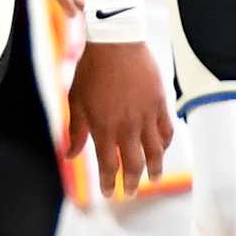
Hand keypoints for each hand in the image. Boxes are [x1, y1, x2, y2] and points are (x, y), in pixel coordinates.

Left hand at [67, 38, 172, 196]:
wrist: (115, 41)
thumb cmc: (91, 70)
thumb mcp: (76, 100)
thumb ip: (76, 131)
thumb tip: (70, 155)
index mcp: (103, 128)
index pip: (108, 166)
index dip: (110, 183)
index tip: (110, 194)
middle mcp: (126, 126)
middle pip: (133, 164)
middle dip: (132, 183)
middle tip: (132, 192)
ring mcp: (145, 116)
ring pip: (154, 152)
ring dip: (155, 169)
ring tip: (154, 179)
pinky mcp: (159, 103)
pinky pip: (166, 131)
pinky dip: (165, 144)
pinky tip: (162, 150)